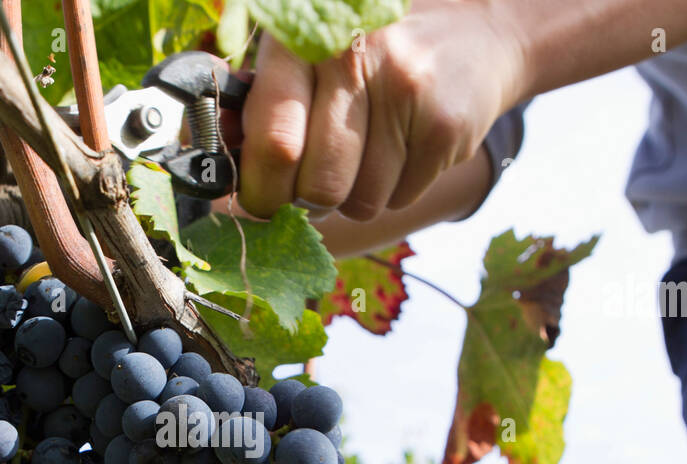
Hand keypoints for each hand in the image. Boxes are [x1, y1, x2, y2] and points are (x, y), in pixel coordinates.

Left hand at [237, 0, 527, 220]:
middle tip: (312, 188)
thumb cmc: (367, 61)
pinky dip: (395, 190)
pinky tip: (404, 149)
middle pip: (317, 184)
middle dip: (308, 202)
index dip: (261, 188)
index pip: (274, 139)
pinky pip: (398, 199)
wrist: (474, 37)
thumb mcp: (308, 64)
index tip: (262, 199)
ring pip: (358, 201)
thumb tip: (212, 164)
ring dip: (354, 197)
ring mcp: (406, 89)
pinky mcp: (445, 126)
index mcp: (303, 42)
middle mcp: (354, 57)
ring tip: (366, 156)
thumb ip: (258, 107)